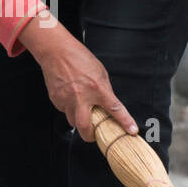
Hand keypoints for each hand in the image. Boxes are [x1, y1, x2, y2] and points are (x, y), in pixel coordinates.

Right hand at [18, 14, 138, 142]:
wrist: (56, 51)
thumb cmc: (79, 58)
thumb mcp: (99, 72)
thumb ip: (104, 89)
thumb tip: (107, 103)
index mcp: (97, 88)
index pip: (115, 108)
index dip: (125, 121)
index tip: (131, 130)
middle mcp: (82, 96)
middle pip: (85, 127)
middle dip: (89, 135)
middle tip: (93, 135)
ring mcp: (67, 99)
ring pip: (72, 121)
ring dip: (78, 119)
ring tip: (80, 108)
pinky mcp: (56, 99)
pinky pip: (64, 110)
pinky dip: (68, 108)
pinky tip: (69, 96)